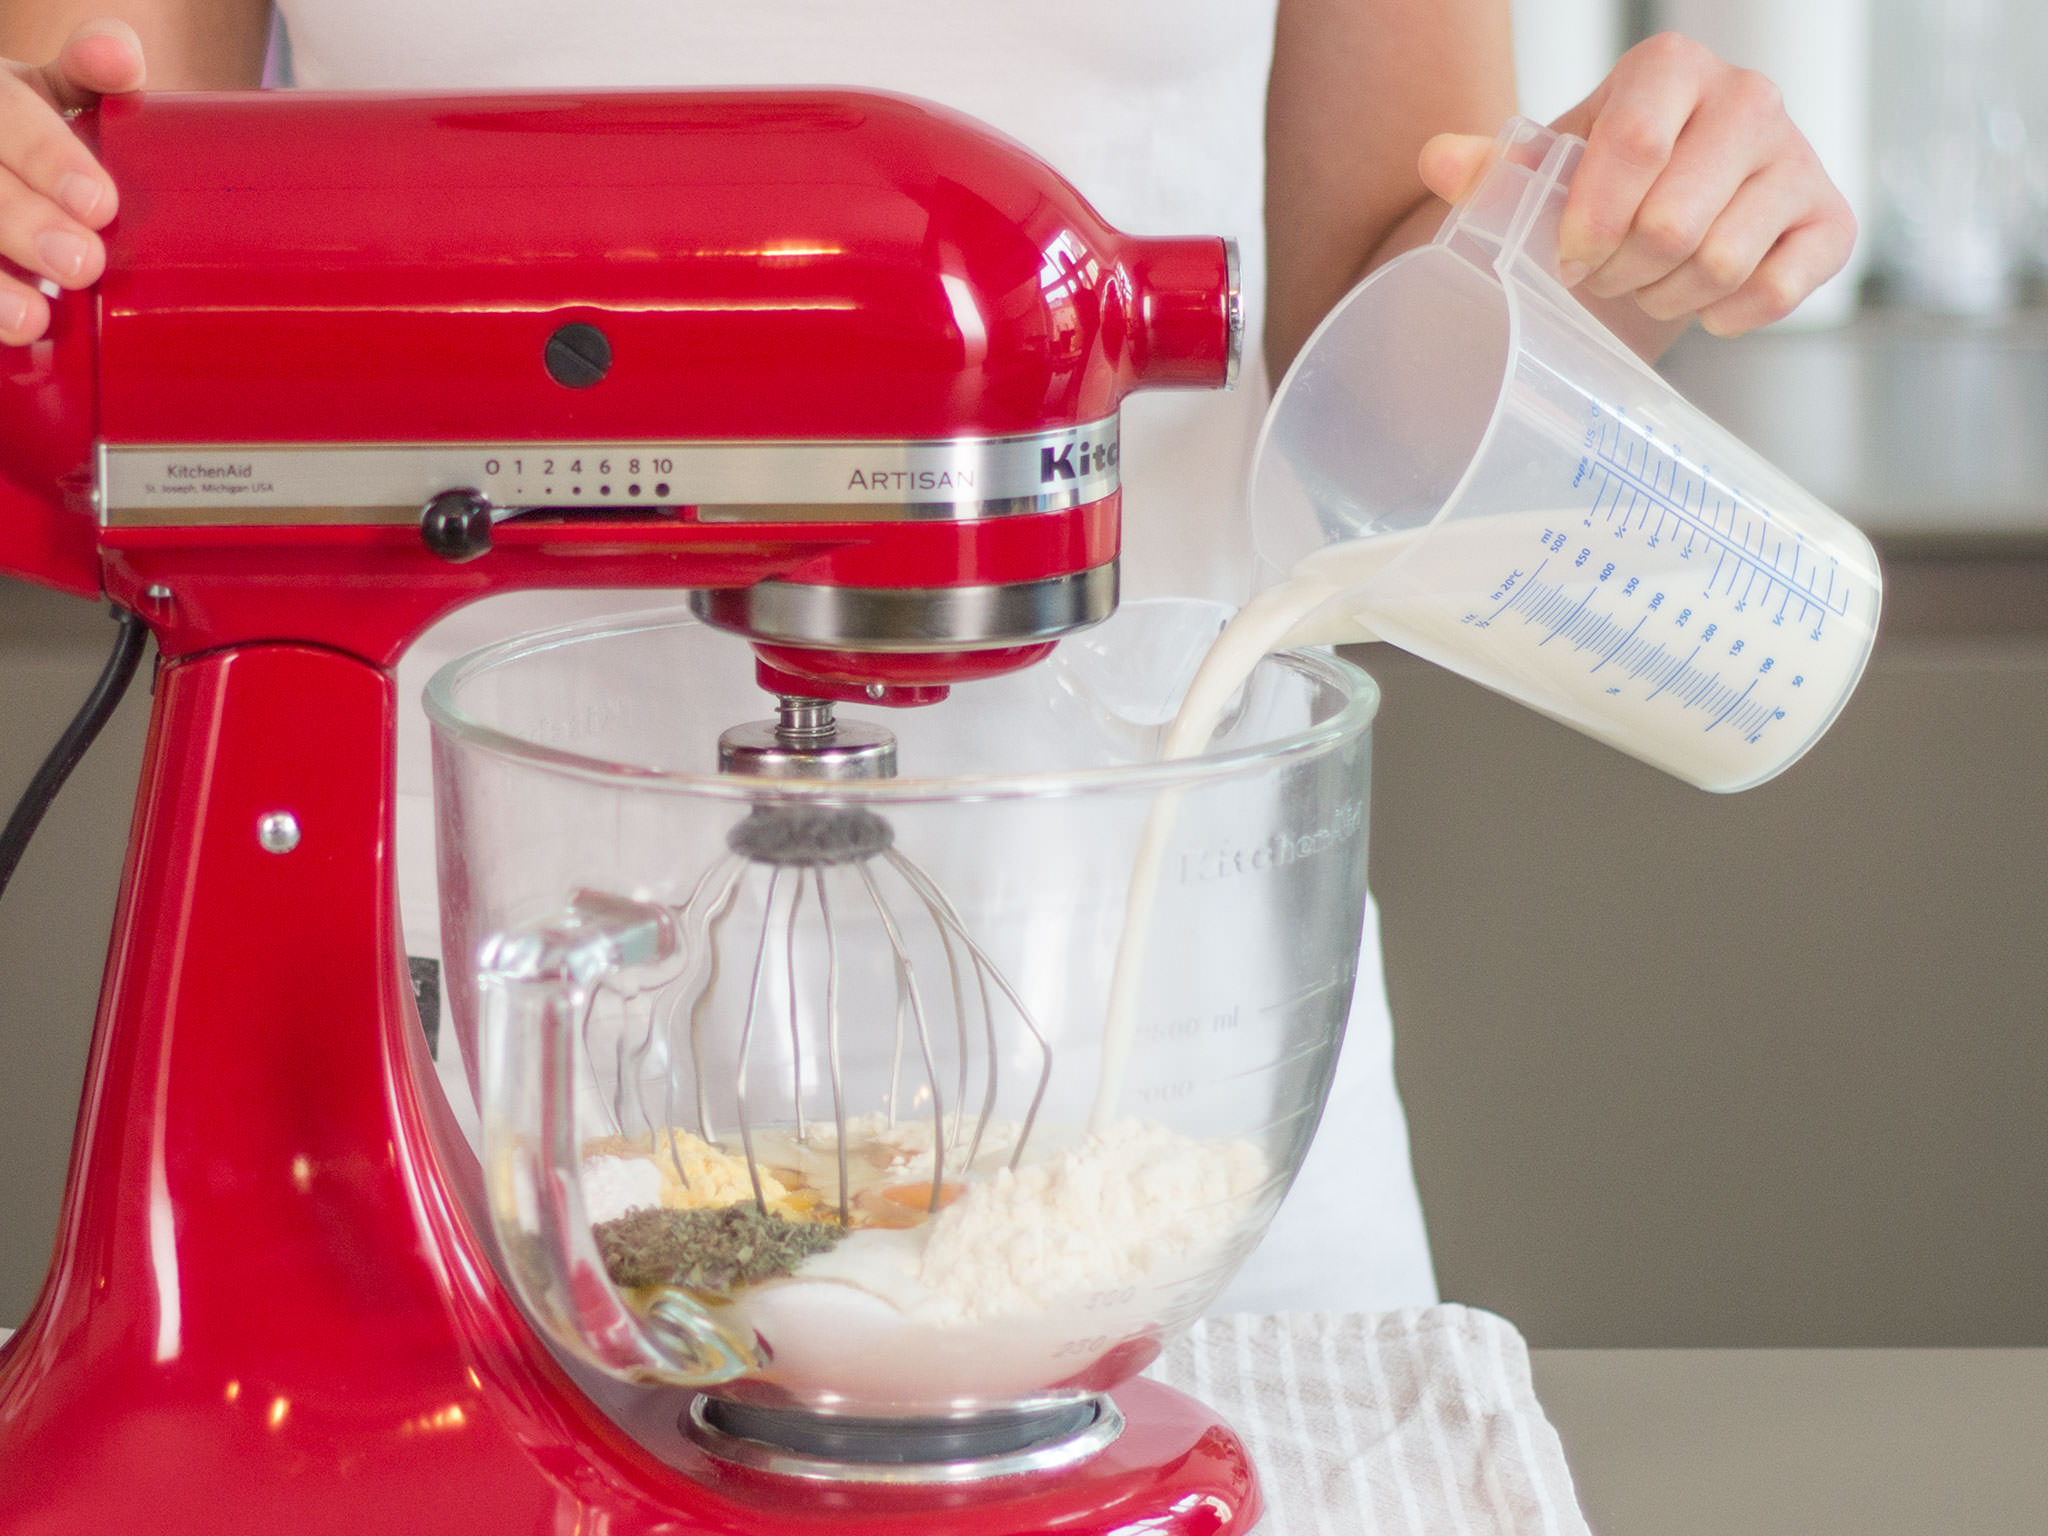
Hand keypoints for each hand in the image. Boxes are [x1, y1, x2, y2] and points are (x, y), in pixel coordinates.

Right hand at [0, 18, 143, 344]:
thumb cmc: (23, 135)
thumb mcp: (46, 92)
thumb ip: (89, 74)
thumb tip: (120, 57)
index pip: (5, 110)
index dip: (47, 154)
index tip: (100, 204)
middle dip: (23, 221)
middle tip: (82, 263)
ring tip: (31, 321)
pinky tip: (8, 336)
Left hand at [1417, 32, 1855, 336]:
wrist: (1667, 211)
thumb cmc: (1599, 185)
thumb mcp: (1540, 172)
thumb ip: (1491, 169)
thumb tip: (1441, 160)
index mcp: (1671, 69)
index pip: (1637, 144)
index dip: (1592, 220)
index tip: (1568, 255)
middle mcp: (1748, 98)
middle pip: (1676, 220)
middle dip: (1623, 270)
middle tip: (1605, 275)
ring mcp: (1798, 158)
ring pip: (1721, 262)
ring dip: (1666, 296)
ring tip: (1648, 282)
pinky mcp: (1830, 220)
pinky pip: (1777, 291)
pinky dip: (1726, 316)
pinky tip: (1703, 300)